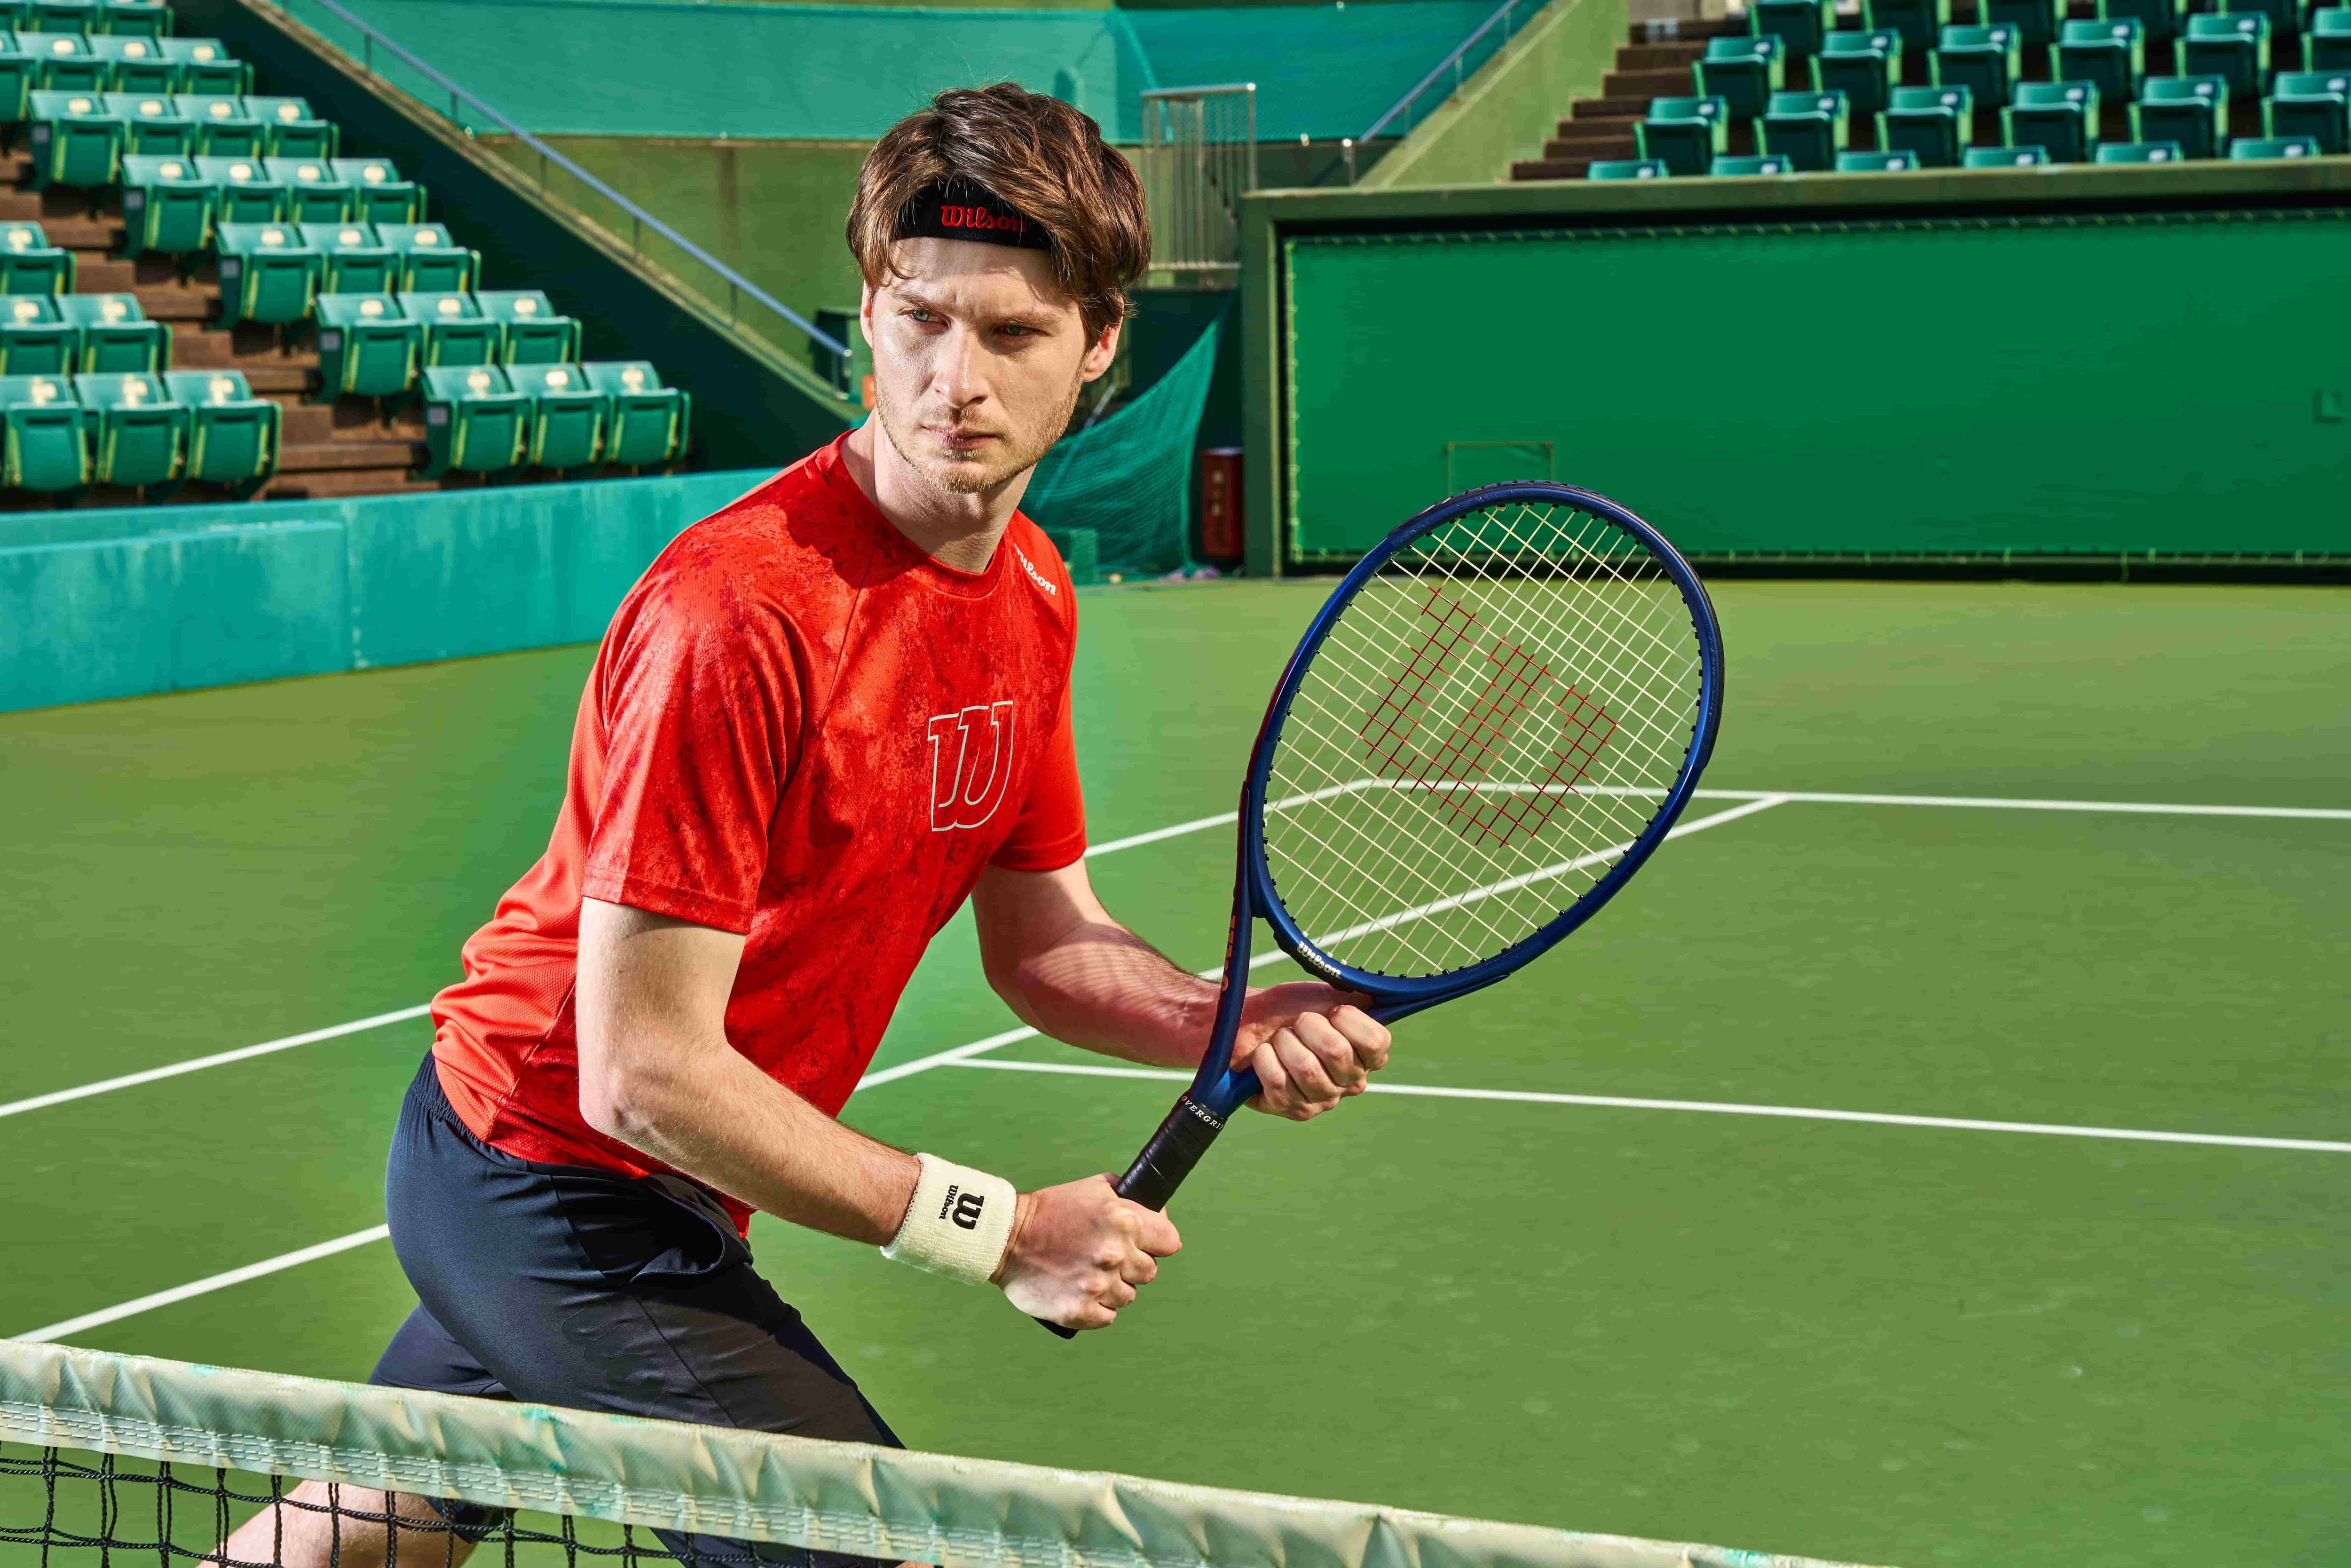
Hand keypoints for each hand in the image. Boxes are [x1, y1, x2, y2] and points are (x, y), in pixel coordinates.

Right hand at [994, 1175, 1180, 1330]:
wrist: (1006, 1237)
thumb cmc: (1052, 1210)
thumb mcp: (1094, 1188)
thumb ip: (1129, 1198)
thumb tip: (1157, 1213)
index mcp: (1124, 1222)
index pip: (1170, 1242)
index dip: (1158, 1242)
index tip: (1145, 1243)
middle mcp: (1114, 1255)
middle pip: (1150, 1272)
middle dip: (1132, 1265)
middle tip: (1106, 1256)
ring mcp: (1097, 1286)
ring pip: (1128, 1296)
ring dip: (1113, 1287)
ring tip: (1088, 1272)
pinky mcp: (1079, 1311)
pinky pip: (1107, 1316)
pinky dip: (1097, 1307)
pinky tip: (1081, 1291)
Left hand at [1229, 983, 1391, 1120]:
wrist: (1248, 1022)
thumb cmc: (1291, 1010)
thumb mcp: (1326, 997)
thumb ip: (1354, 999)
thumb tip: (1373, 999)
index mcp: (1367, 1056)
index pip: (1375, 1042)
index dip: (1349, 1020)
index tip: (1332, 1011)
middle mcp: (1350, 1083)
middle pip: (1336, 1051)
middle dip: (1308, 1025)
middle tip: (1297, 1023)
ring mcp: (1320, 1100)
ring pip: (1305, 1067)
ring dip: (1284, 1041)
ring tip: (1279, 1039)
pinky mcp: (1289, 1109)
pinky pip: (1278, 1081)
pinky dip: (1265, 1058)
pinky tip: (1263, 1055)